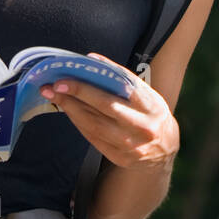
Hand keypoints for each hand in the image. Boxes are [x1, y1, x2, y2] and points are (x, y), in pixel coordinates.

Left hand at [39, 52, 179, 170]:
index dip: (92, 83)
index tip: (68, 76)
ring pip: (95, 125)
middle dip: (76, 95)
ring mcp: (131, 145)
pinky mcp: (121, 158)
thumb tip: (91, 60)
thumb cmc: (150, 112)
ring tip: (54, 96)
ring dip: (71, 109)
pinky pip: (94, 138)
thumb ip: (121, 77)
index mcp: (150, 104)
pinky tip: (68, 111)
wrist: (165, 148)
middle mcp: (142, 126)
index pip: (118, 89)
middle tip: (54, 85)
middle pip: (104, 108)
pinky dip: (79, 123)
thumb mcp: (145, 93)